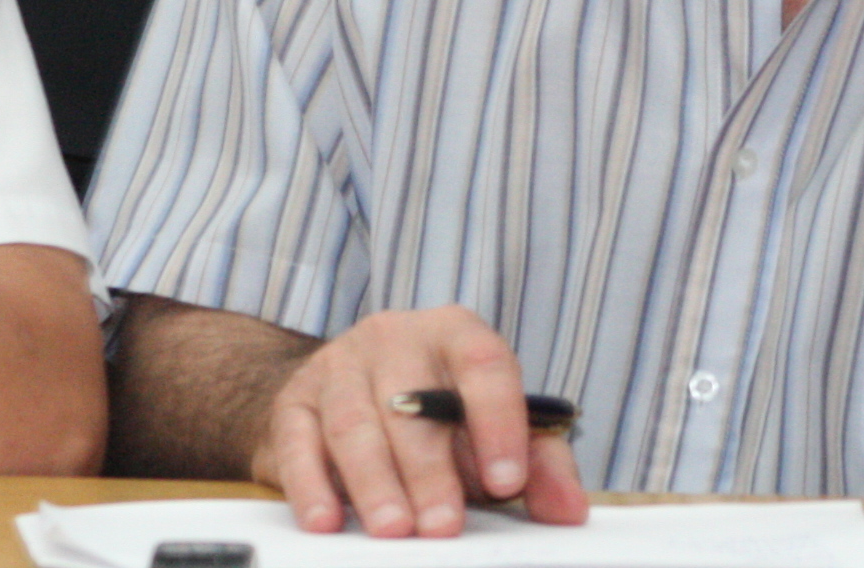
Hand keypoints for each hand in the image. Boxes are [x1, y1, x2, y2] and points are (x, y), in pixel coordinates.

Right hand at [248, 306, 585, 537]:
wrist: (348, 391)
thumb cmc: (435, 412)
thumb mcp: (493, 429)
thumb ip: (538, 463)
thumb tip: (569, 510)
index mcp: (453, 334)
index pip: (483, 362)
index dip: (498, 421)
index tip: (506, 479)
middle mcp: (393, 338)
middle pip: (411, 401)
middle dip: (429, 470)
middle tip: (443, 525)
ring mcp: (338, 366)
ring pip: (354, 422)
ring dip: (375, 482)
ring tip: (394, 528)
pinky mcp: (295, 401)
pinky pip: (298, 441)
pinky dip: (311, 484)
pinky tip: (327, 519)